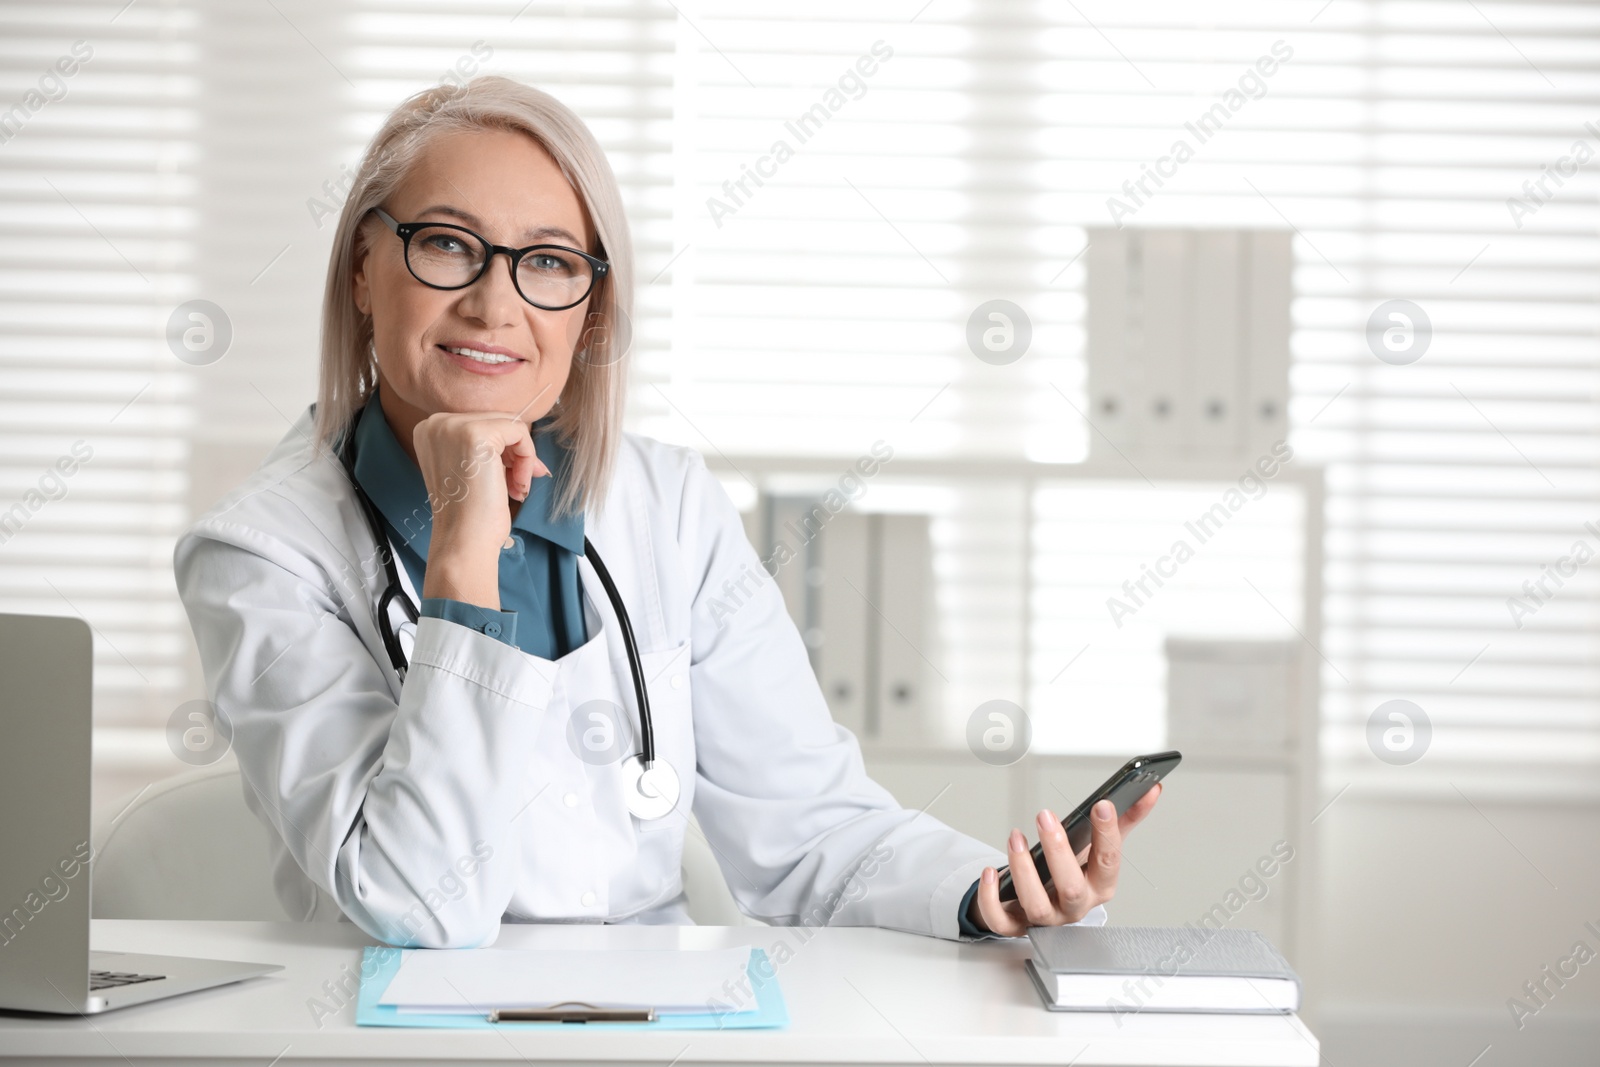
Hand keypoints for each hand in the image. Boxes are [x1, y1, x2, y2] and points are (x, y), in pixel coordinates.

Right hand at [414, 411, 549, 608]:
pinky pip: (519, 432)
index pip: (480, 423)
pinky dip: (528, 459)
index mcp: (429, 431)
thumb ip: (485, 446)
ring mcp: (452, 426)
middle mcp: (436, 423)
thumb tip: (520, 432)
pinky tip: (518, 485)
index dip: (502, 449)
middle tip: (519, 484)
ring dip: (523, 459)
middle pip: (496, 420)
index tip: (510, 476)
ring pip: (510, 425)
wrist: (463, 542)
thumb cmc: (470, 514)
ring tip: (517, 488)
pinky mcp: (476, 434)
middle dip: (515, 454)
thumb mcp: (471, 468)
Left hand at [968, 785, 1160, 936]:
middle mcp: (1074, 906)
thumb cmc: (1073, 870)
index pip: (1109, 863)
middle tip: (1044, 815)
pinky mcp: (1015, 924)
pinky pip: (1001, 921)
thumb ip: (1125, 818)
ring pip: (1036, 905)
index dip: (1107, 834)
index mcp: (1099, 886)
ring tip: (1015, 836)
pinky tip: (990, 870)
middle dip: (1059, 852)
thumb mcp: (1099, 845)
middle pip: (1072, 889)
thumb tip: (1151, 788)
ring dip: (1022, 870)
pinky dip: (991, 899)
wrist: (1043, 898)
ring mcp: (1045, 917)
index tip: (1101, 804)